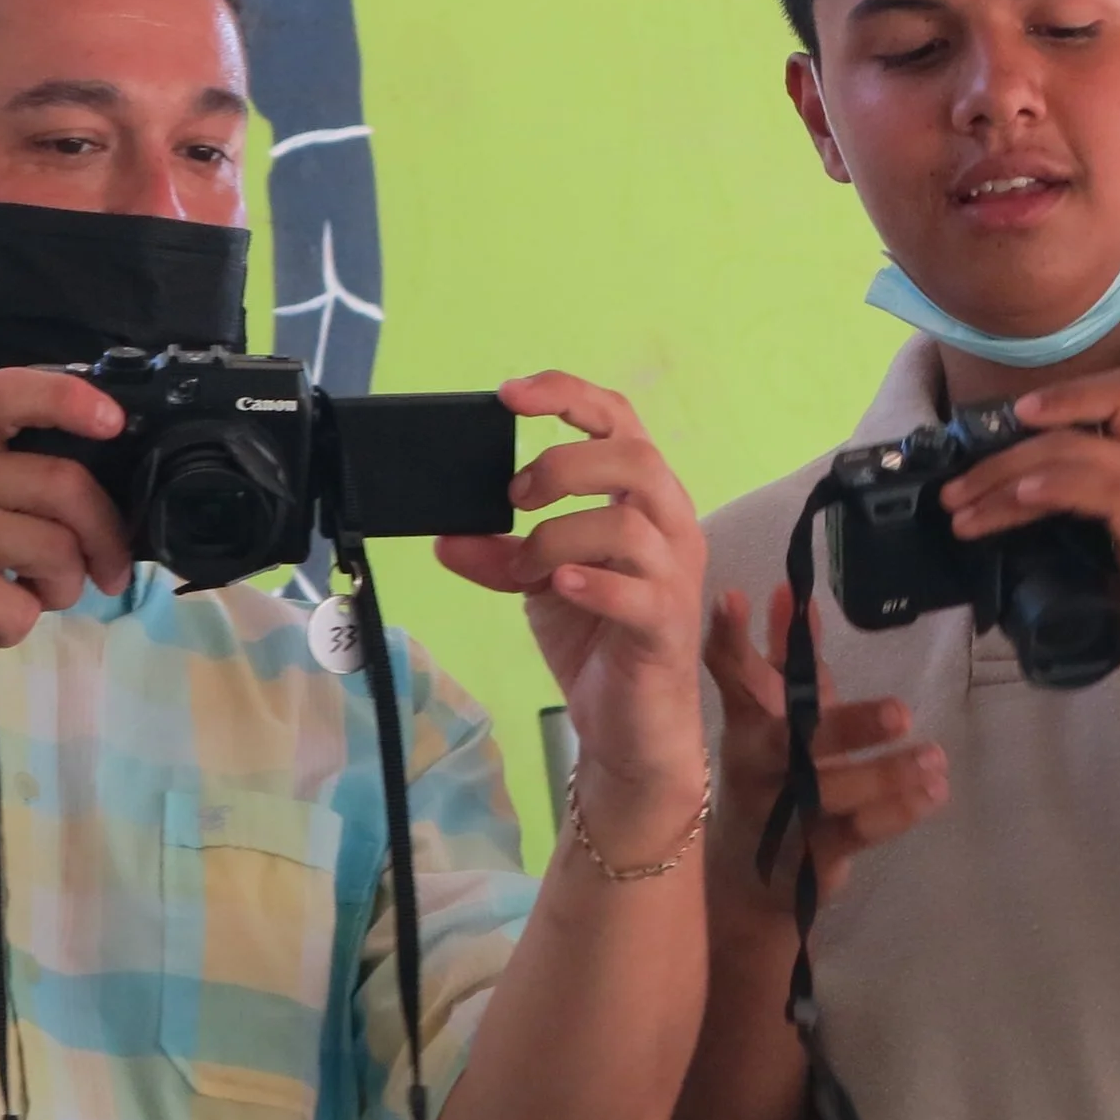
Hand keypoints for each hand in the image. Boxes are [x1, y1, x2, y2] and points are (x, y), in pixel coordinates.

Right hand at [0, 369, 133, 707]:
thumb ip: (2, 484)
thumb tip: (104, 497)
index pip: (8, 392)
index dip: (68, 398)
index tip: (113, 422)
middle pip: (66, 485)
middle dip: (106, 536)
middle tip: (112, 572)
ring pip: (59, 549)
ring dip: (64, 588)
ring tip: (29, 599)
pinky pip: (25, 606)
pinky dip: (19, 627)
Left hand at [436, 373, 704, 855]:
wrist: (628, 725)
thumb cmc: (596, 637)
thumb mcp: (533, 584)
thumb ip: (496, 553)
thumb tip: (445, 535)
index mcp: (643, 500)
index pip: (620, 421)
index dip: (567, 396)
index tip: (509, 395)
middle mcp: (670, 527)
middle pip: (636, 458)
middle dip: (564, 465)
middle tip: (516, 495)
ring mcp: (675, 577)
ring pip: (630, 525)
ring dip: (559, 537)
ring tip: (525, 566)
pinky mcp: (666, 626)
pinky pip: (637, 593)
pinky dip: (591, 583)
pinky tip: (558, 586)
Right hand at [703, 587, 946, 931]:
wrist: (750, 873)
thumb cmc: (772, 771)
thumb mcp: (777, 710)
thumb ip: (786, 653)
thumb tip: (792, 590)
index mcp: (745, 722)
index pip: (730, 674)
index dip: (729, 636)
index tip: (735, 596)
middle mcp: (755, 766)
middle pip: (792, 742)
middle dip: (848, 726)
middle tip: (902, 712)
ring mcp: (779, 813)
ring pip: (831, 792)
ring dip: (888, 776)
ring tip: (934, 757)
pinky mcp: (809, 855)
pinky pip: (856, 832)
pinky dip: (898, 812)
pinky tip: (933, 791)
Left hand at [939, 368, 1119, 733]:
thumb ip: (1082, 539)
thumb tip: (1015, 534)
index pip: (1119, 398)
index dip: (1064, 396)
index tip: (1010, 418)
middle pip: (1076, 427)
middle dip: (1001, 455)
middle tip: (955, 494)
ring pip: (1075, 454)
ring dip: (1007, 479)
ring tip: (964, 513)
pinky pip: (1102, 489)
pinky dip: (1053, 488)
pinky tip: (1019, 502)